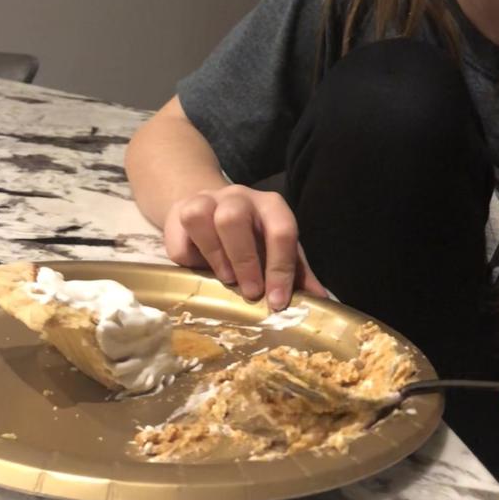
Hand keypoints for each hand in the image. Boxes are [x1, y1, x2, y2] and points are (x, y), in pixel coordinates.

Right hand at [163, 185, 326, 310]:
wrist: (214, 209)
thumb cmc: (254, 237)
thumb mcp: (279, 250)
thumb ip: (298, 273)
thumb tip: (320, 302)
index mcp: (271, 206)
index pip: (280, 231)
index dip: (280, 268)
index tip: (277, 301)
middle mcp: (239, 197)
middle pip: (234, 219)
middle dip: (244, 261)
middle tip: (251, 293)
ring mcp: (206, 200)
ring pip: (201, 217)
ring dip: (214, 255)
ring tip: (226, 280)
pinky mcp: (179, 212)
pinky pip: (178, 238)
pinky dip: (189, 260)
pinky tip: (200, 270)